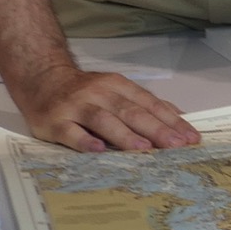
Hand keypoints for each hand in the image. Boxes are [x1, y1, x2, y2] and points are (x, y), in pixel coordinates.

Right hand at [11, 63, 200, 152]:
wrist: (40, 78)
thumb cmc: (84, 91)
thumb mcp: (115, 90)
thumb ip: (143, 104)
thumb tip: (179, 116)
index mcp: (117, 86)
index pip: (148, 103)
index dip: (171, 120)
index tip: (190, 138)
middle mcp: (98, 93)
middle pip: (130, 111)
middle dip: (156, 129)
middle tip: (177, 146)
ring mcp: (76, 106)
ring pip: (103, 119)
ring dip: (124, 134)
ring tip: (144, 148)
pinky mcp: (55, 121)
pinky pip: (71, 132)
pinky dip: (84, 141)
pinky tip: (98, 150)